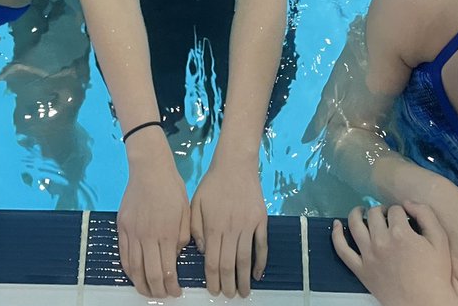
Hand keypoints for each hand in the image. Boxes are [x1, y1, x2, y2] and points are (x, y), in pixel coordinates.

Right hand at [116, 148, 190, 298]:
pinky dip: (128, 270)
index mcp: (167, 234)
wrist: (149, 168)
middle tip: (163, 295)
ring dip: (141, 284)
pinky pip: (123, 255)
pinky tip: (135, 275)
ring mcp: (132, 232)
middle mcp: (148, 237)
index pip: (168, 271)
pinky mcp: (122, 227)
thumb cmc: (172, 188)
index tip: (176, 292)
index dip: (171, 287)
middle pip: (150, 274)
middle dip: (158, 290)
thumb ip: (182, 237)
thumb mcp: (186, 212)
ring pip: (134, 269)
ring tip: (148, 290)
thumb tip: (175, 255)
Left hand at [190, 160, 268, 297]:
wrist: (235, 164)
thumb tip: (202, 251)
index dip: (213, 279)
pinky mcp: (261, 220)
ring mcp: (248, 225)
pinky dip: (261, 262)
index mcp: (213, 227)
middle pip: (229, 264)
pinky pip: (262, 245)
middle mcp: (231, 229)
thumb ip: (195, 228)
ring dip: (245, 279)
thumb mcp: (195, 203)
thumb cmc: (212, 184)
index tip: (214, 291)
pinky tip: (258, 274)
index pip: (212, 261)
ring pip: (246, 259)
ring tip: (244, 293)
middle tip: (229, 296)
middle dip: (228, 284)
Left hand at [332, 204, 457, 305]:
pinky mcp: (360, 270)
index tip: (403, 218)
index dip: (400, 211)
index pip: (395, 210)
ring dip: (356, 213)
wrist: (426, 304)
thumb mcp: (439, 240)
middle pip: (374, 214)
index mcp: (400, 232)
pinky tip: (336, 224)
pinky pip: (342, 250)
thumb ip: (426, 215)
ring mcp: (368, 255)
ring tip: (361, 211)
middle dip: (381, 211)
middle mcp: (380, 241)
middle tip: (386, 216)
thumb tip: (407, 202)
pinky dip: (336, 234)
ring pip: (355, 225)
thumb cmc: (436, 273)